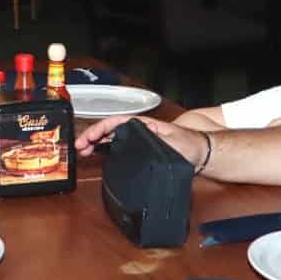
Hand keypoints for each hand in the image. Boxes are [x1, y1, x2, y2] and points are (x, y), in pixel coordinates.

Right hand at [74, 114, 207, 168]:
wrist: (202, 154)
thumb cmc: (189, 145)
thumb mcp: (172, 142)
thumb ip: (154, 141)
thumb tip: (134, 143)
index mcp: (143, 125)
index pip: (115, 123)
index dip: (98, 129)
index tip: (86, 139)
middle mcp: (138, 131)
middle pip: (109, 130)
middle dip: (91, 137)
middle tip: (79, 148)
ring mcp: (138, 140)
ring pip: (111, 138)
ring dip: (96, 144)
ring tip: (83, 152)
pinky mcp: (140, 151)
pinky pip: (118, 147)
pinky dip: (105, 151)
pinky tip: (98, 156)